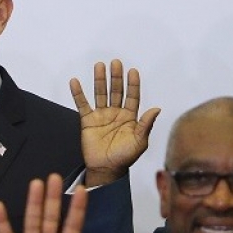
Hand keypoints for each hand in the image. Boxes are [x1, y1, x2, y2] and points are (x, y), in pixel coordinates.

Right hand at [71, 59, 160, 186]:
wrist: (106, 169)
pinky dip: (78, 93)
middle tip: (116, 63)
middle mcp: (116, 113)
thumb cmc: (125, 158)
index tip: (133, 71)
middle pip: (116, 91)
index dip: (133, 84)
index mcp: (130, 117)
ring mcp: (102, 115)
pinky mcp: (88, 121)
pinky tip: (75, 81)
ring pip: (100, 93)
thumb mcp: (139, 142)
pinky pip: (82, 104)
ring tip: (99, 66)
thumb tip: (156, 109)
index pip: (132, 96)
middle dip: (116, 77)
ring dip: (100, 80)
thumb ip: (146, 125)